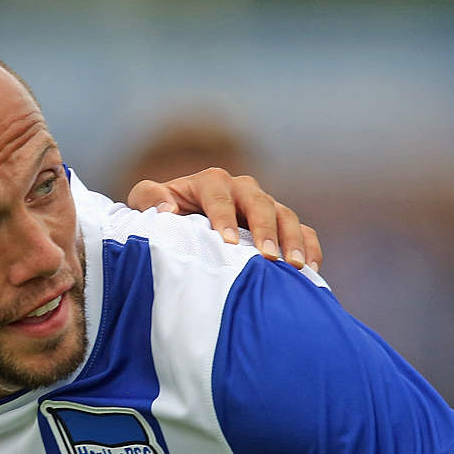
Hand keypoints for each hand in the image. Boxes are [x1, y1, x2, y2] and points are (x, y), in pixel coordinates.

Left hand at [126, 167, 321, 270]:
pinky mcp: (280, 224)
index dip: (224, 216)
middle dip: (265, 229)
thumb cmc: (160, 214)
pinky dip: (310, 248)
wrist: (179, 221)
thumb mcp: (143, 201)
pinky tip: (310, 271)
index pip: (218, 195)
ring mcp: (265, 205)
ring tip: (295, 266)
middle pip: (259, 202)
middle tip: (269, 257)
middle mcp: (241, 189)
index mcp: (209, 182)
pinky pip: (304, 231)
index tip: (228, 242)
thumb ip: (148, 197)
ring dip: (292, 240)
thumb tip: (167, 209)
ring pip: (286, 215)